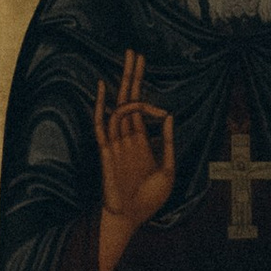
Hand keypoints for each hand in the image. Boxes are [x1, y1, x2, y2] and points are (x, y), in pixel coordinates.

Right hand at [92, 53, 173, 270]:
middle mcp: (127, 137)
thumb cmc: (149, 200)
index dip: (149, 98)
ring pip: (119, 105)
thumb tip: (170, 116)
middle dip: (132, 75)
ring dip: (125, 82)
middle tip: (134, 51)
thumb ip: (169, 144)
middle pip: (128, 98)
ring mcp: (116, 142)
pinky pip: (101, 125)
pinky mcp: (107, 152)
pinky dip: (100, 106)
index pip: (141, 109)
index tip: (164, 112)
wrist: (131, 219)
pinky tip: (102, 87)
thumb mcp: (169, 171)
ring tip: (131, 58)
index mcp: (142, 142)